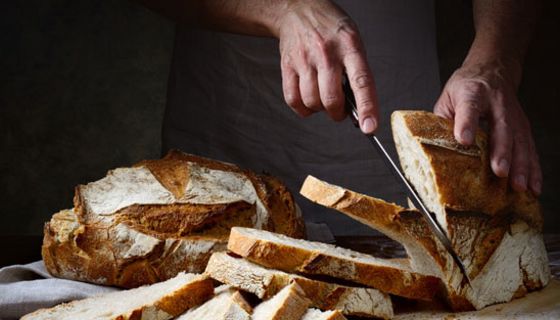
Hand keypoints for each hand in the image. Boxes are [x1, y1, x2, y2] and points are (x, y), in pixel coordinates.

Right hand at [274, 0, 378, 132]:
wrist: (297, 9)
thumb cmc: (330, 29)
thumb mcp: (352, 41)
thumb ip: (357, 72)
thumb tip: (359, 108)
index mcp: (349, 46)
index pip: (361, 82)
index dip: (367, 107)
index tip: (370, 128)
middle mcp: (326, 53)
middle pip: (331, 99)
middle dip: (338, 113)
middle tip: (341, 111)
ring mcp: (304, 59)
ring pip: (312, 102)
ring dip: (320, 109)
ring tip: (323, 99)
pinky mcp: (287, 65)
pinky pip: (293, 99)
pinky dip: (302, 108)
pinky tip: (308, 100)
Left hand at [434, 60, 540, 194]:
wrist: (492, 70)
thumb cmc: (465, 87)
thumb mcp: (448, 98)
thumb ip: (443, 121)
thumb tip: (433, 150)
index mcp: (472, 93)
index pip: (469, 108)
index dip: (467, 123)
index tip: (464, 140)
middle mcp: (497, 103)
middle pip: (502, 127)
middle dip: (502, 151)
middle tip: (500, 171)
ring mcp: (513, 115)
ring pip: (520, 140)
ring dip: (521, 165)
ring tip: (518, 185)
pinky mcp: (523, 126)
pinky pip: (530, 148)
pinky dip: (533, 168)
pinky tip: (532, 185)